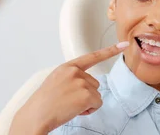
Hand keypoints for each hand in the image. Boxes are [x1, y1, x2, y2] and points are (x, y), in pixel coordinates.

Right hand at [9, 41, 129, 134]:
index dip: (110, 51)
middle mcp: (75, 72)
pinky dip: (89, 110)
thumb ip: (71, 78)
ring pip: (96, 94)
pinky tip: (74, 110)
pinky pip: (97, 104)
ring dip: (86, 103)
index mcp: (67, 67)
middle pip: (95, 83)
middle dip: (85, 94)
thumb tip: (87, 84)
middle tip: (67, 101)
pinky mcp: (86, 95)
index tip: (123, 44)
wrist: (36, 115)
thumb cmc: (44, 103)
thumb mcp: (56, 81)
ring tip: (68, 105)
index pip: (92, 57)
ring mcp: (81, 82)